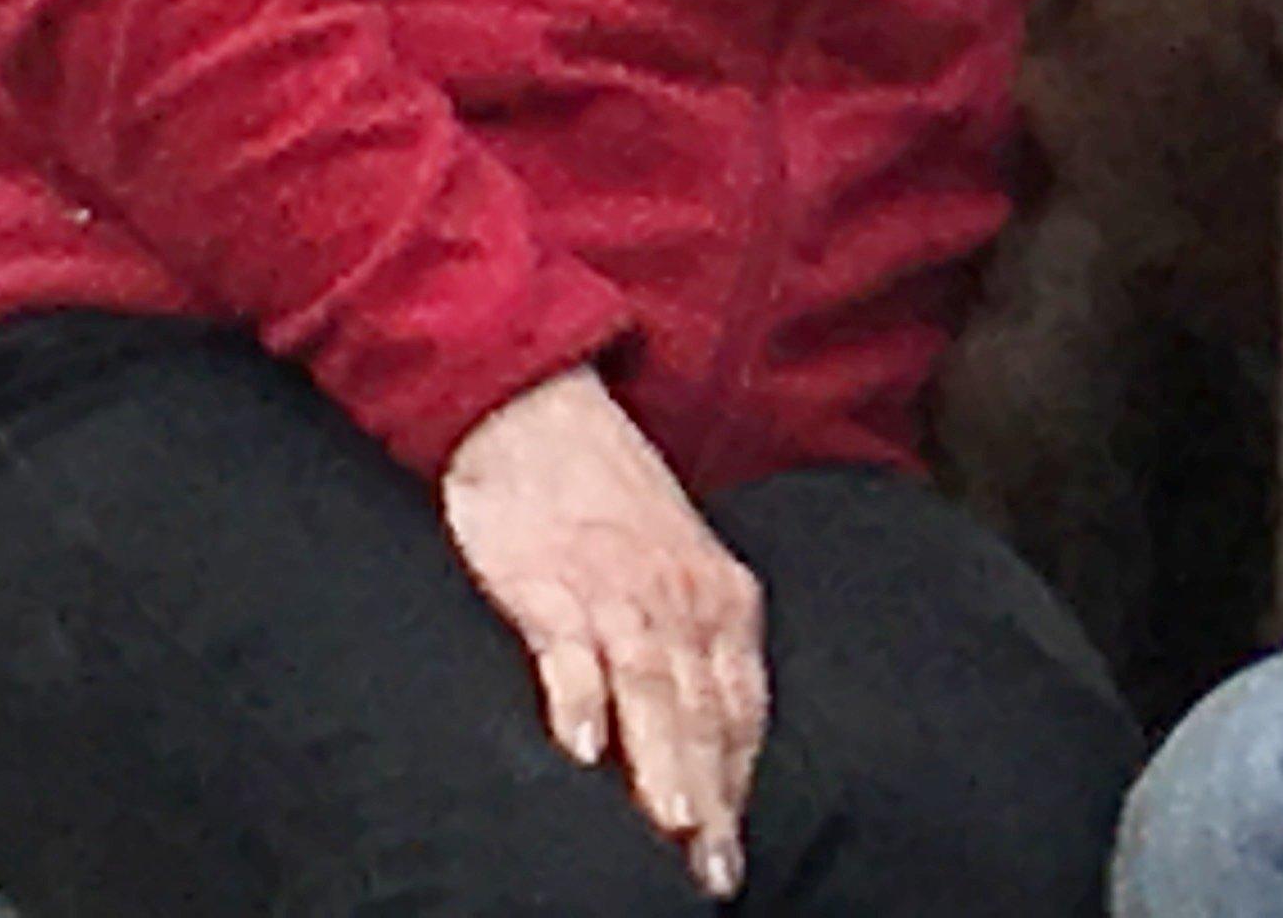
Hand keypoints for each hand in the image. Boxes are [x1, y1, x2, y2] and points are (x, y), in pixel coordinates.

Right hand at [440, 366, 766, 899]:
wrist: (540, 411)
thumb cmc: (605, 501)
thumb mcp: (675, 568)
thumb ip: (694, 644)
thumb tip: (705, 733)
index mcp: (721, 599)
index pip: (741, 710)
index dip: (741, 786)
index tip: (734, 859)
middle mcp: (682, 599)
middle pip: (704, 715)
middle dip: (712, 800)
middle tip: (710, 874)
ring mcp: (617, 591)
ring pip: (650, 691)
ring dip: (660, 763)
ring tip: (668, 830)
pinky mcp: (548, 582)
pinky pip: (566, 649)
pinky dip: (575, 698)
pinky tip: (576, 751)